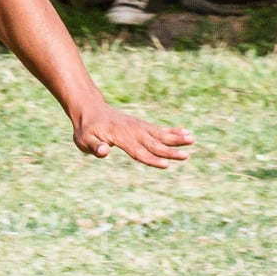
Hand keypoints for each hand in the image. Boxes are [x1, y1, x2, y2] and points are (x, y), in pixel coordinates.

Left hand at [71, 101, 194, 168]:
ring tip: (192, 139)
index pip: (137, 151)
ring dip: (176, 138)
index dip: (151, 159)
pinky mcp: (142, 125)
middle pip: (153, 143)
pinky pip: (159, 129)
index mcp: (119, 136)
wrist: (91, 109)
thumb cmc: (87, 130)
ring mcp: (138, 126)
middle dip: (170, 151)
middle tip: (186, 156)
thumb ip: (95, 147)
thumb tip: (105, 151)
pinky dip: (172, 131)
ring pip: (160, 134)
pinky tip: (186, 132)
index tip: (166, 165)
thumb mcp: (84, 140)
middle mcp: (132, 130)